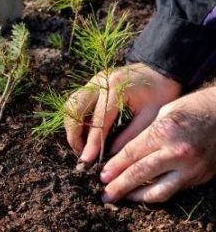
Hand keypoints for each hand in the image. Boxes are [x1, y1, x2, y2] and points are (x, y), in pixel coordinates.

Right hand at [65, 63, 180, 161]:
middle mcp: (100, 82)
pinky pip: (76, 101)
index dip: (91, 143)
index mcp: (116, 89)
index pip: (98, 121)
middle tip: (81, 152)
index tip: (86, 160)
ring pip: (72, 104)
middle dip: (74, 134)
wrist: (160, 70)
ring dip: (72, 126)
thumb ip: (130, 136)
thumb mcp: (150, 116)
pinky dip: (75, 118)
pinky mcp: (93, 83)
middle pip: (75, 110)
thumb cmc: (160, 93)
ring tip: (80, 144)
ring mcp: (95, 80)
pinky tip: (83, 131)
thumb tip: (110, 156)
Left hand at [100, 86, 215, 202]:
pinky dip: (154, 195)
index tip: (102, 176)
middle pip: (139, 173)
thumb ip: (144, 134)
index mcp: (164, 131)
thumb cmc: (191, 108)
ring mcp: (190, 167)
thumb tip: (121, 153)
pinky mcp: (199, 177)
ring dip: (135, 196)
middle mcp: (177, 151)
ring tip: (120, 199)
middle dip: (119, 186)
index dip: (114, 166)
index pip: (131, 153)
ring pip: (157, 190)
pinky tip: (141, 195)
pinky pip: (171, 190)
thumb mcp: (163, 112)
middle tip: (104, 194)